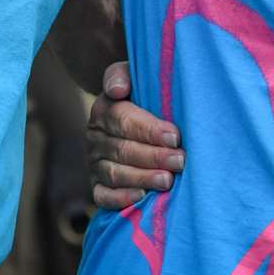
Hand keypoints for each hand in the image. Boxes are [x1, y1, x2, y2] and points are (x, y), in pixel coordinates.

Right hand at [85, 60, 185, 209]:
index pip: (123, 120)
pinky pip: (103, 196)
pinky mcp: (97, 185)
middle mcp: (95, 138)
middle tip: (179, 161)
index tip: (175, 137)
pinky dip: (120, 198)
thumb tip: (118, 89)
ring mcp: (94, 163)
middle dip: (153, 157)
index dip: (149, 130)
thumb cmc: (143, 94)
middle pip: (122, 150)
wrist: (134, 113)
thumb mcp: (134, 76)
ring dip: (142, 177)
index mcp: (103, 110)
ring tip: (168, 180)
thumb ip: (122, 75)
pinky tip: (142, 197)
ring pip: (115, 174)